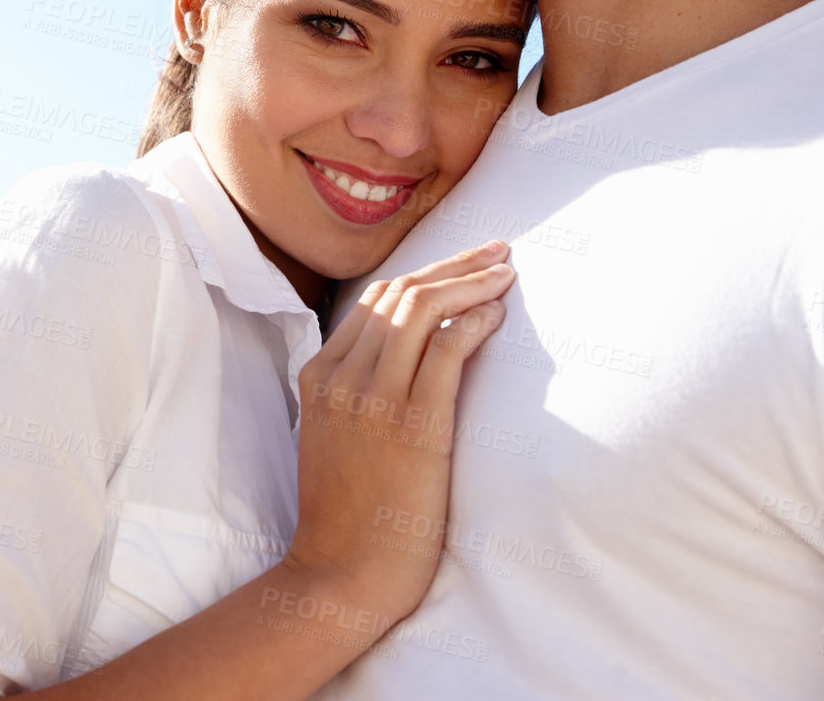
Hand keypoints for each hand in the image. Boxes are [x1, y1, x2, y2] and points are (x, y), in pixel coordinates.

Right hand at [284, 241, 513, 623]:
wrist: (341, 572)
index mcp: (318, 376)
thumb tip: (402, 361)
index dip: (424, 272)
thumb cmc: (347, 514)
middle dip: (453, 264)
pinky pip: (444, 351)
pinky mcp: (411, 425)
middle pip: (398, 293)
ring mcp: (372, 399)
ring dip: (470, 281)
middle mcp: (340, 377)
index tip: (464, 263)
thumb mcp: (333, 437)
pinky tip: (498, 313)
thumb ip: (354, 392)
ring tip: (506, 273)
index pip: (373, 300)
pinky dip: (474, 321)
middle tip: (497, 252)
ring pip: (420, 309)